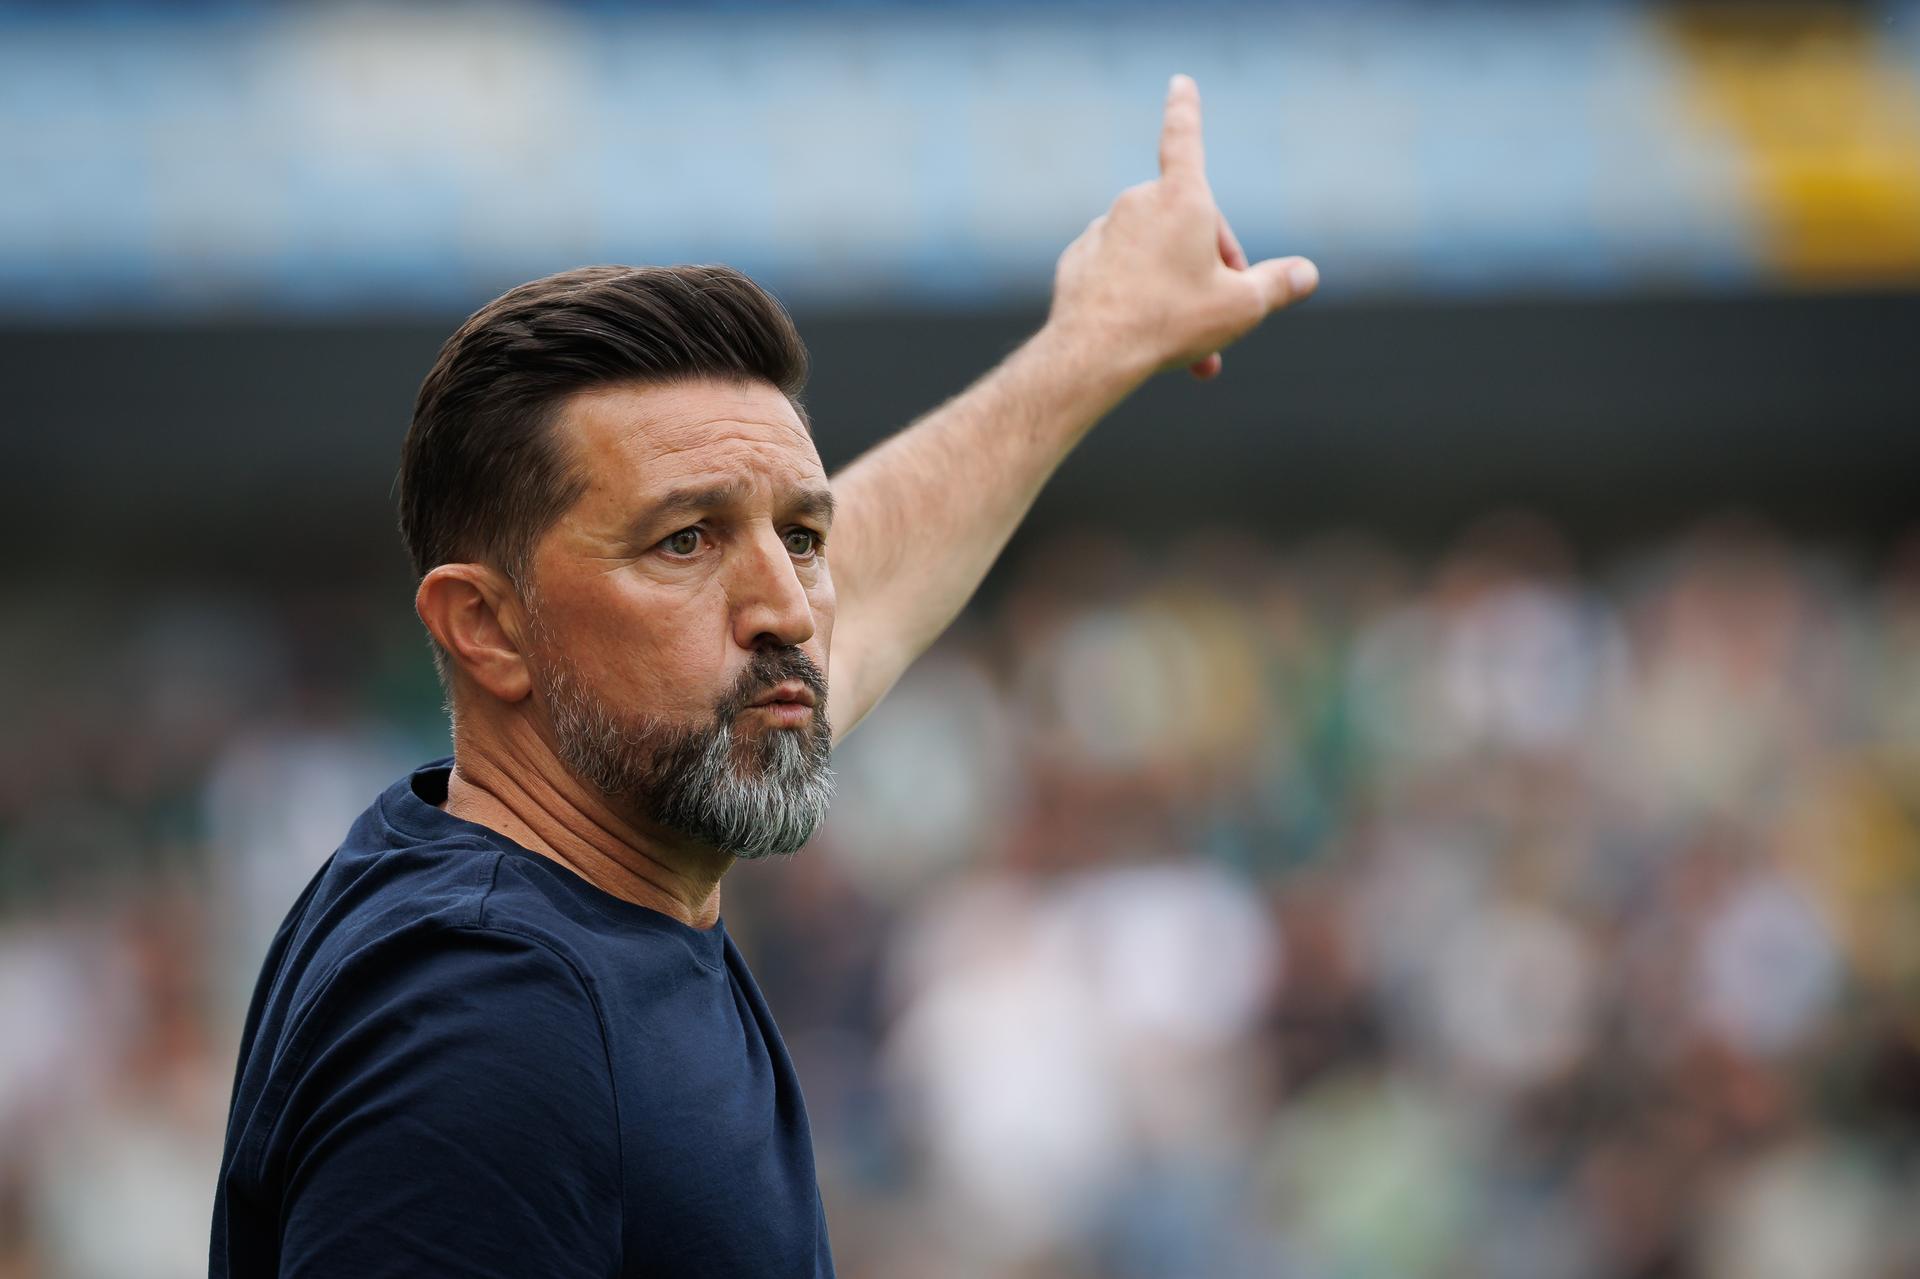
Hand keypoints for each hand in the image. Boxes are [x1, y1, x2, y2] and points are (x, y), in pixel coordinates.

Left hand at [1047, 74, 1317, 380]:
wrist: (1093, 353)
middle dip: (1211, 267)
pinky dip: (1138, 297)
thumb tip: (1307, 274)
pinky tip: (1144, 335)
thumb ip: (1278, 285)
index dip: (1186, 109)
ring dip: (1176, 290)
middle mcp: (1138, 203)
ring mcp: (1103, 230)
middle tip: (1223, 320)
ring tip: (1188, 344)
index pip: (1186, 138)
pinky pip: (1120, 273)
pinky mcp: (1080, 261)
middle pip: (1188, 226)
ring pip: (1153, 256)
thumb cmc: (1172, 321)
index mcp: (1181, 198)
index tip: (1179, 82)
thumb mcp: (1242, 307)